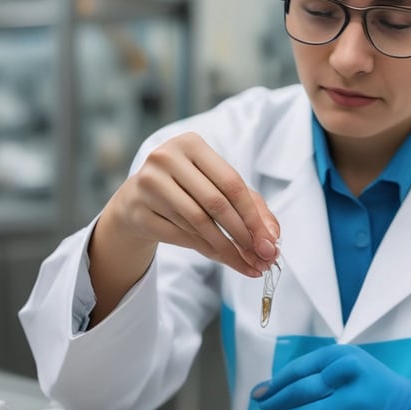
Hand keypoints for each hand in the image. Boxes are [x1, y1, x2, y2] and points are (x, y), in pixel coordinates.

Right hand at [103, 132, 279, 276]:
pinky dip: (206, 250)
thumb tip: (272, 237)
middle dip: (243, 235)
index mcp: (190, 144)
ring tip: (248, 264)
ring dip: (228, 249)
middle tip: (262, 258)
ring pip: (198, 223)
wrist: (137, 199)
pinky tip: (223, 258)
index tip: (270, 241)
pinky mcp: (138, 211)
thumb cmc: (188, 189)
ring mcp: (147, 184)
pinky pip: (180, 236)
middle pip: (215, 203)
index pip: (231, 182)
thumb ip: (252, 206)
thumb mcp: (220, 187)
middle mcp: (165, 159)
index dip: (253, 215)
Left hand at [254, 344, 410, 409]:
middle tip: (267, 405)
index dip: (276, 382)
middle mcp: (345, 379)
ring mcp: (346, 406)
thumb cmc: (367, 389)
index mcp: (344, 357)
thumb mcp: (348, 367)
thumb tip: (264, 390)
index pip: (300, 369)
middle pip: (298, 392)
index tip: (262, 391)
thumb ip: (313, 374)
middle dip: (277, 401)